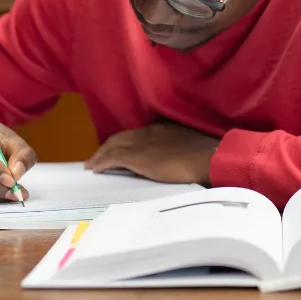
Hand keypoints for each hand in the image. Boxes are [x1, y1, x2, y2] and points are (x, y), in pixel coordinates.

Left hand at [86, 123, 219, 185]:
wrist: (207, 158)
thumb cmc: (205, 156)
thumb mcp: (189, 147)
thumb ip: (177, 150)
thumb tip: (173, 159)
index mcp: (162, 129)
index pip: (136, 134)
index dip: (124, 141)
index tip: (118, 149)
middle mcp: (148, 133)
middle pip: (121, 137)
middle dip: (108, 147)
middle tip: (98, 157)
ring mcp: (141, 144)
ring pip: (113, 146)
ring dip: (101, 154)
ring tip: (93, 164)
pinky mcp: (136, 157)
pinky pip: (113, 158)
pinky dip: (102, 162)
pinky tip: (95, 169)